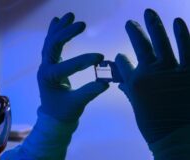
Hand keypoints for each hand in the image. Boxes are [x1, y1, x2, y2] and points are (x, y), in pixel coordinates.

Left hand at [38, 13, 108, 122]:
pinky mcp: (50, 64)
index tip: (100, 58)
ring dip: (59, 28)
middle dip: (66, 33)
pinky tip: (57, 21)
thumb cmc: (64, 112)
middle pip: (53, 46)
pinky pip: (50, 45)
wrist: (53, 116)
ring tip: (69, 15)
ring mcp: (46, 65)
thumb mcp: (77, 104)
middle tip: (81, 24)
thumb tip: (106, 82)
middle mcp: (45, 69)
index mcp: (50, 79)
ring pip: (50, 42)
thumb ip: (89, 92)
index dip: (84, 61)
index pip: (67, 66)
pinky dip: (54, 32)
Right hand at [115, 9, 189, 143]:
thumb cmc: (154, 124)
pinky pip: (187, 49)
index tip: (118, 56)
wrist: (177, 137)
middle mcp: (150, 72)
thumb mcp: (139, 107)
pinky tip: (178, 22)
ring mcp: (171, 70)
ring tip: (150, 12)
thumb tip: (121, 82)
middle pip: (141, 46)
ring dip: (156, 26)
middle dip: (135, 32)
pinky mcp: (188, 72)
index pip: (123, 63)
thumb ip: (131, 90)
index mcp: (135, 82)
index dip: (120, 59)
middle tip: (130, 22)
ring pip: (161, 42)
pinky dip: (184, 35)